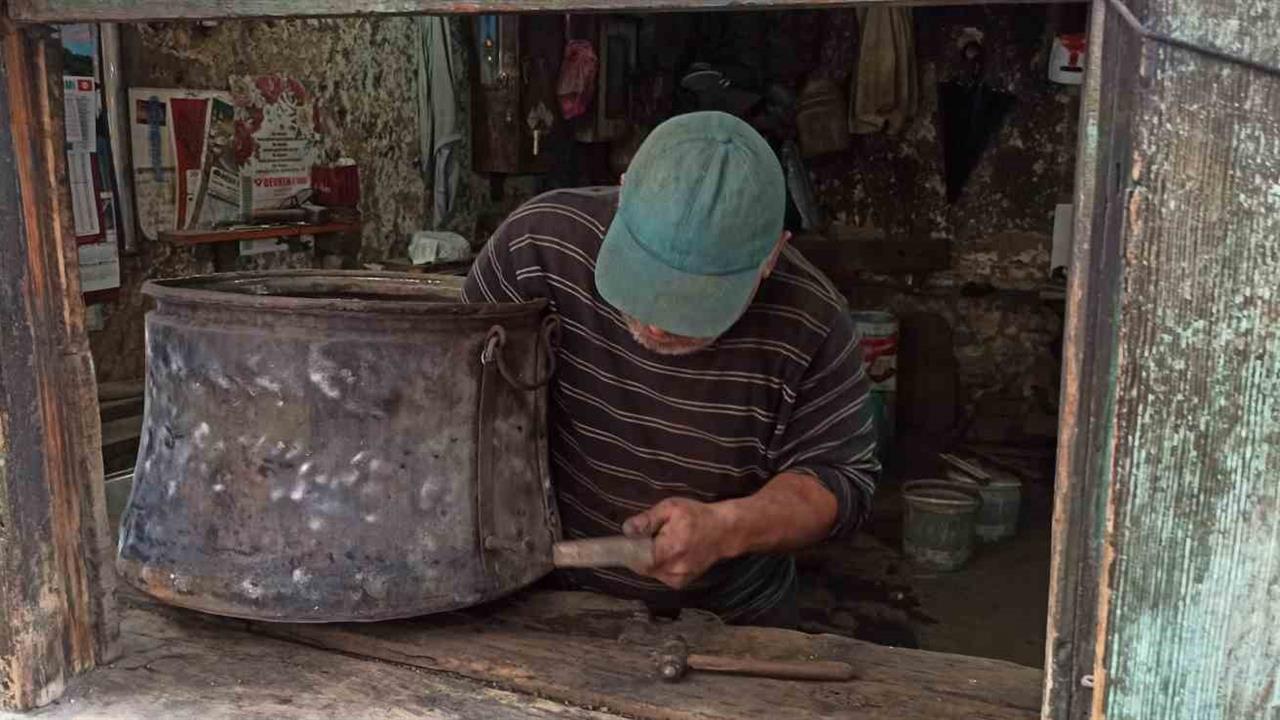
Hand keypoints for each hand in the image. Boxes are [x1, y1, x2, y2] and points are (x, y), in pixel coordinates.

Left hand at [621, 497, 740, 589]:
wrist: (724, 531)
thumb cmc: (697, 516)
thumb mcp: (671, 508)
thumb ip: (647, 519)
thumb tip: (626, 529)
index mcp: (669, 550)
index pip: (635, 559)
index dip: (626, 550)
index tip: (622, 542)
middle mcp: (673, 570)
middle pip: (640, 566)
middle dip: (639, 552)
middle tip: (650, 535)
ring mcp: (678, 579)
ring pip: (649, 571)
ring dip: (649, 558)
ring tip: (664, 541)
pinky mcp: (680, 582)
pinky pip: (660, 574)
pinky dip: (659, 564)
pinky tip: (671, 551)